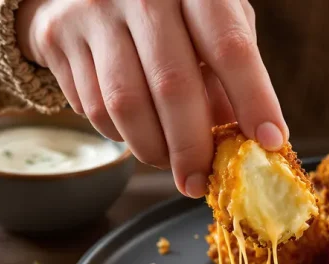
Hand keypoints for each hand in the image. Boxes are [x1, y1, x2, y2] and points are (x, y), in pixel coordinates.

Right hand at [16, 0, 285, 197]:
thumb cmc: (167, 8)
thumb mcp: (209, 19)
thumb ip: (229, 68)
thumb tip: (241, 134)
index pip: (229, 47)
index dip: (253, 100)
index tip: (270, 142)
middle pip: (172, 86)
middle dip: (192, 147)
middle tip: (201, 182)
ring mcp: (94, 11)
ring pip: (125, 105)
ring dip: (152, 149)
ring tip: (170, 163)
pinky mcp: (59, 36)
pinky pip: (92, 107)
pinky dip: (120, 135)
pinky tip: (137, 133)